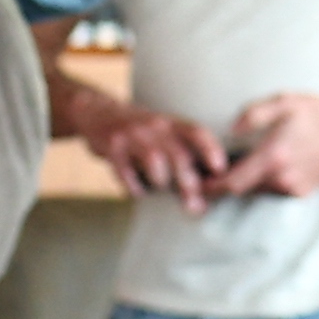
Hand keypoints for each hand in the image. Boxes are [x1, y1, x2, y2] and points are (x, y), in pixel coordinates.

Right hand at [79, 106, 227, 203]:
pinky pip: (125, 172)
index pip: (197, 132)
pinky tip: (138, 192)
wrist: (97, 112)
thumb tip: (208, 188)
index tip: (220, 170)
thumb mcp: (163, 131)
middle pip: (178, 154)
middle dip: (188, 183)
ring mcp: (132, 135)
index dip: (211, 150)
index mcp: (171, 123)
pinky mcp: (112, 147)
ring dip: (161, 182)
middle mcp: (154, 126)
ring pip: (154, 162)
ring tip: (159, 188)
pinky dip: (134, 188)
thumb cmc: (140, 132)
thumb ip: (183, 152)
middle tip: (195, 205)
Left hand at [209, 91, 318, 203]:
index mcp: (274, 156)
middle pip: (243, 189)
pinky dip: (266, 181)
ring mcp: (294, 188)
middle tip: (211, 172)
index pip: (233, 182)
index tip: (196, 185)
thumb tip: (230, 129)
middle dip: (227, 183)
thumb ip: (254, 114)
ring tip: (240, 165)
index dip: (212, 187)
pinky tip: (268, 165)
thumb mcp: (286, 102)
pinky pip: (275, 190)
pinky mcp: (303, 192)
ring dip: (248, 181)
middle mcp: (282, 178)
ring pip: (259, 190)